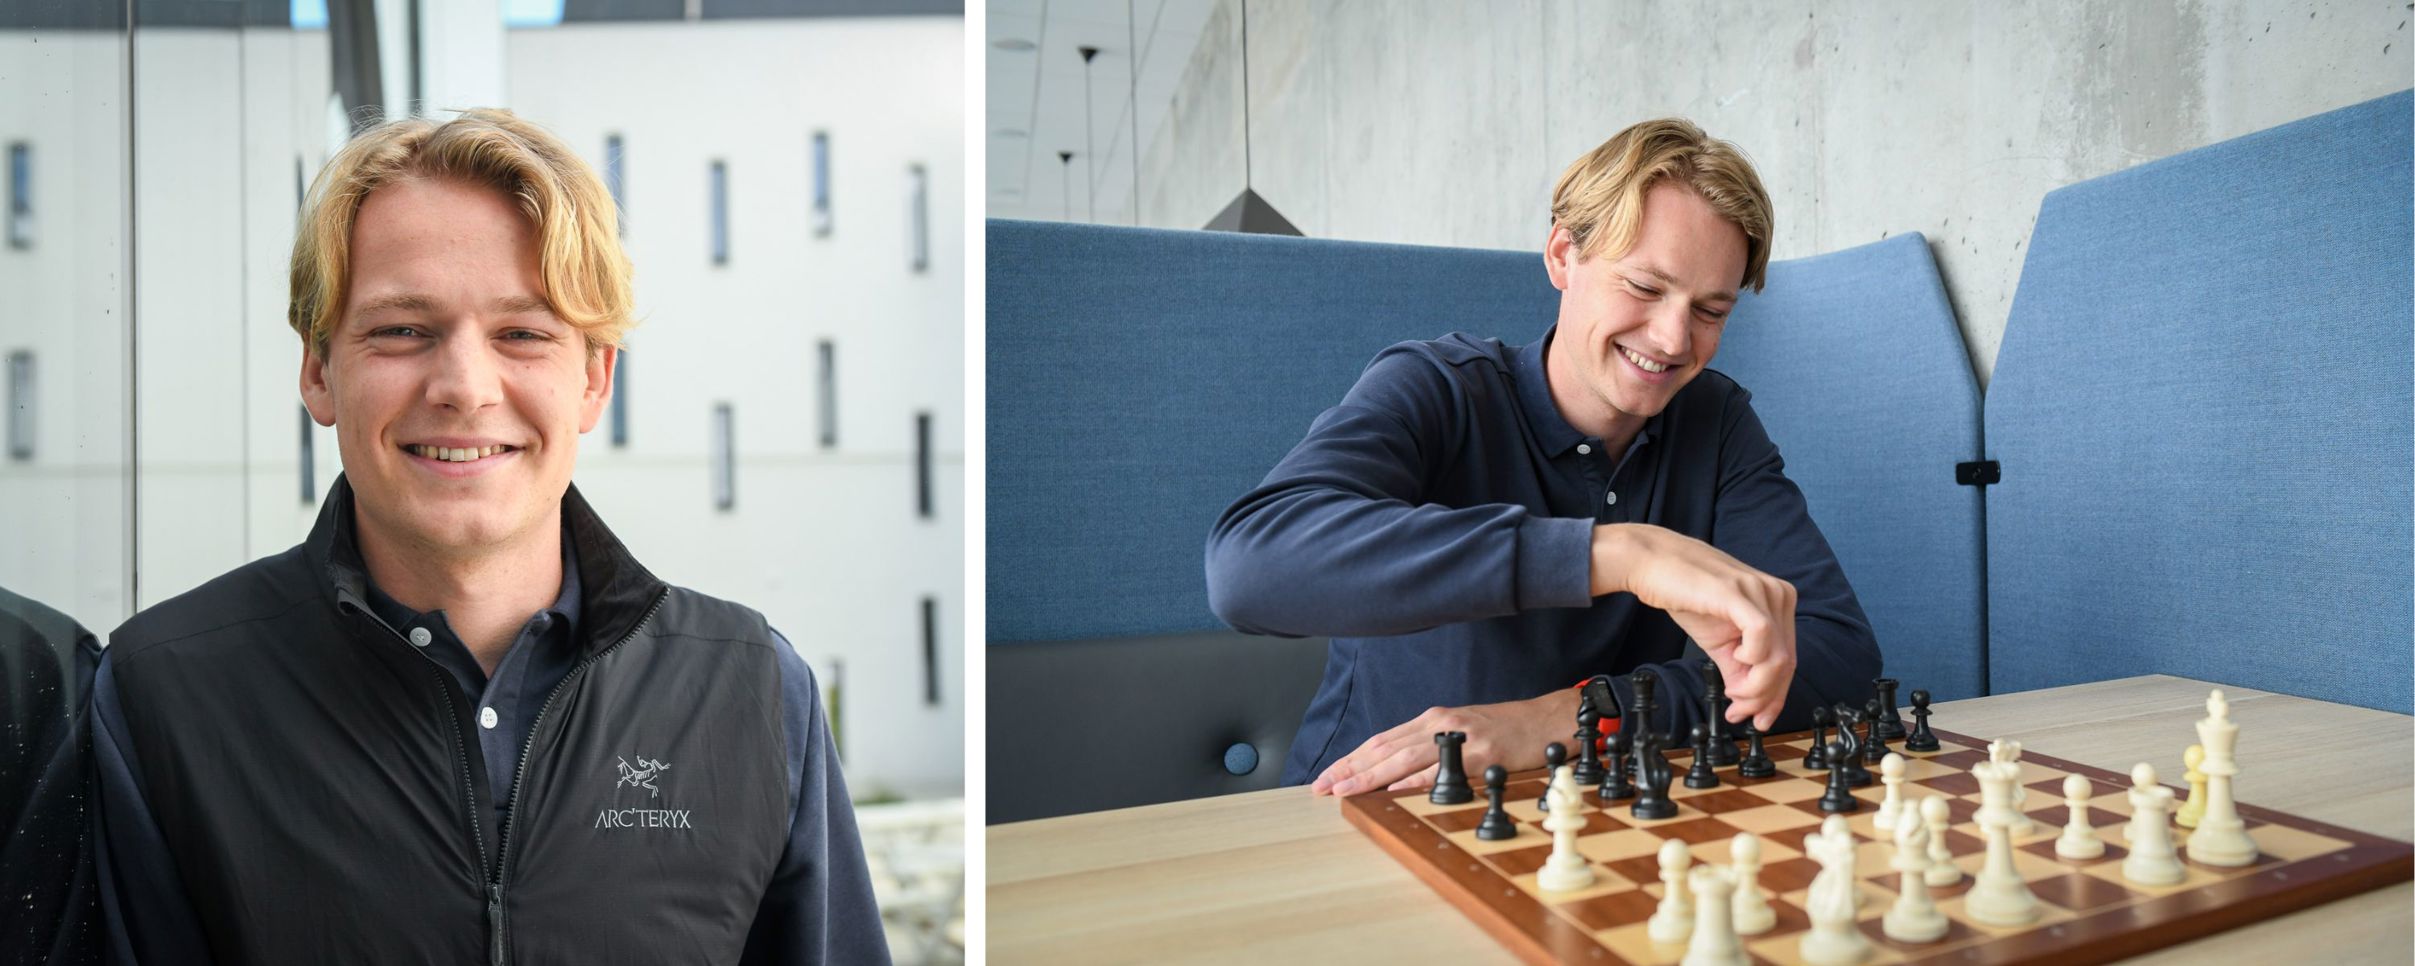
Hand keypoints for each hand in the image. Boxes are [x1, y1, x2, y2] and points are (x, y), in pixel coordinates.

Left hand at [1310, 689, 1579, 796]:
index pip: (1380, 741)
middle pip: (1383, 748)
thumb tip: (1393, 773)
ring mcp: (1458, 736)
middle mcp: (1438, 723)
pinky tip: (1391, 789)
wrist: (1545, 720)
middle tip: (1321, 787)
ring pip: (1402, 758)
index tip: (1327, 775)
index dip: (1351, 759)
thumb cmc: (1504, 730)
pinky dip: (1412, 780)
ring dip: (1369, 776)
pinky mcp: (1479, 751)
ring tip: (1344, 790)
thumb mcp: (1460, 732)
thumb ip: (1428, 748)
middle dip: (1349, 769)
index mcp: (1431, 719)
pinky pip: (1440, 768)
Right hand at [1590, 524, 1797, 730]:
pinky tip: (1734, 661)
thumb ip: (1738, 667)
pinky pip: (1762, 636)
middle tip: (1741, 713)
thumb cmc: (1684, 593)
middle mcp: (1777, 594)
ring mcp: (1760, 591)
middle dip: (1765, 697)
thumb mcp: (1719, 638)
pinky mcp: (1739, 593)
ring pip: (1777, 656)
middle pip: (1786, 661)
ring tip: (1733, 693)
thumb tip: (1748, 702)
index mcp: (1777, 602)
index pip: (1788, 657)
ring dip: (1757, 687)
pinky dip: (1752, 661)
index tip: (1756, 717)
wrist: (1651, 564)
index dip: (1775, 695)